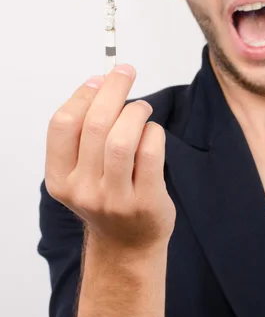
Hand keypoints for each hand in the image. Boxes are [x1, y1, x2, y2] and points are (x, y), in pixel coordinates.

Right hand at [45, 64, 175, 257]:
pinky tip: (152, 132)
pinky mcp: (144, 201)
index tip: (98, 78)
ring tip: (142, 108)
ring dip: (135, 111)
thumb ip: (85, 134)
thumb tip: (98, 83)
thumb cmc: (106, 196)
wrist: (127, 244)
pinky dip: (153, 132)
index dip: (82, 95)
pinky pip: (150, 153)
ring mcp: (114, 198)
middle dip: (113, 89)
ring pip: (122, 138)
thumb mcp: (81, 172)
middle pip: (95, 125)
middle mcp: (82, 189)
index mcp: (60, 178)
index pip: (62, 125)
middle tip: (125, 73)